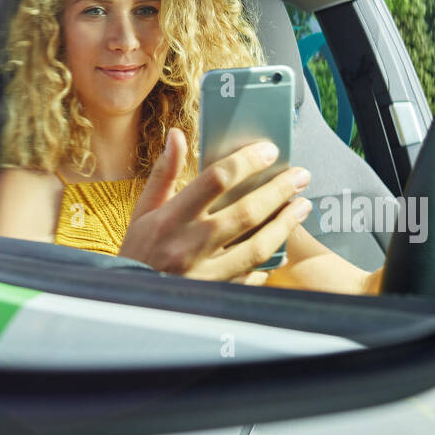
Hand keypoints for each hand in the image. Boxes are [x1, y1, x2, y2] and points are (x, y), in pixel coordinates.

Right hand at [117, 127, 311, 281]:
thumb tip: (177, 135)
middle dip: (278, 190)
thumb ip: (165, 172)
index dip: (246, 162)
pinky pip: (252, 275)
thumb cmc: (140, 250)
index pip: (216, 179)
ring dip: (284, 224)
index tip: (269, 151)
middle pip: (245, 211)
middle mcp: (189, 244)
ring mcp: (205, 272)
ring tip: (303, 206)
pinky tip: (284, 246)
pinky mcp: (216, 292)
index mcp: (170, 217)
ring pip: (257, 246)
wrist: (132, 299)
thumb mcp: (144, 209)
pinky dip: (271, 260)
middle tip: (300, 175)